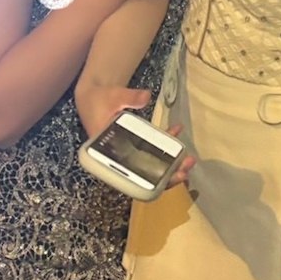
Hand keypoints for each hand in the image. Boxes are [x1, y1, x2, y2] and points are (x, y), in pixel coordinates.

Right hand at [74, 86, 195, 185]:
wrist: (92, 97)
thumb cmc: (99, 100)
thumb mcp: (113, 97)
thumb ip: (129, 97)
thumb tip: (145, 97)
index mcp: (107, 155)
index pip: (130, 177)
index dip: (150, 182)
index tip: (169, 179)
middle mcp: (118, 158)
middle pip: (144, 176)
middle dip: (167, 175)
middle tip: (186, 168)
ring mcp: (127, 153)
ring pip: (150, 166)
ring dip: (170, 163)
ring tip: (189, 157)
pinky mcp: (134, 144)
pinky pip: (151, 151)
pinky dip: (165, 144)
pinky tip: (177, 129)